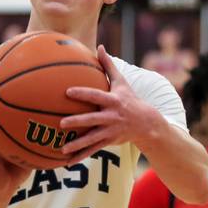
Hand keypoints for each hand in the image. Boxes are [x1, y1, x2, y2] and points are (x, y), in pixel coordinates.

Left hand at [59, 45, 163, 162]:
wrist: (146, 123)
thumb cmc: (129, 98)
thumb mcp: (121, 81)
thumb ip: (108, 65)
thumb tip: (99, 46)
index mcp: (113, 100)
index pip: (96, 96)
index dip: (83, 94)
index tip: (68, 92)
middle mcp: (111, 116)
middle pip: (92, 119)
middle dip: (78, 122)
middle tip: (61, 123)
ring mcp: (110, 131)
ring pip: (92, 139)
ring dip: (77, 144)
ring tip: (62, 148)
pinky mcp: (109, 142)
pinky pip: (93, 150)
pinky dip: (81, 156)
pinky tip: (67, 161)